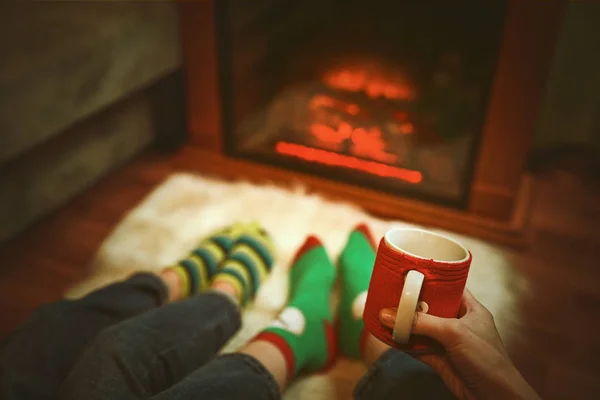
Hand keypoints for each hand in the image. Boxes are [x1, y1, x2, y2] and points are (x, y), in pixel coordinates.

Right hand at [379, 289, 539, 399]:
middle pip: (430, 308)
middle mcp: (458, 322)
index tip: (409, 272)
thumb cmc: (486, 359)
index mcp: (470, 308)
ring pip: (421, 328)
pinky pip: (417, 347)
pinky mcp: (439, 359)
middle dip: (410, 303)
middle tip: (389, 292)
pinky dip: (403, 343)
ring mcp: (448, 342)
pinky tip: (388, 335)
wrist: (494, 397)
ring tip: (383, 312)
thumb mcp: (453, 332)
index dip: (430, 280)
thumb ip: (421, 323)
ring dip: (404, 323)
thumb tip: (388, 314)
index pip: (449, 287)